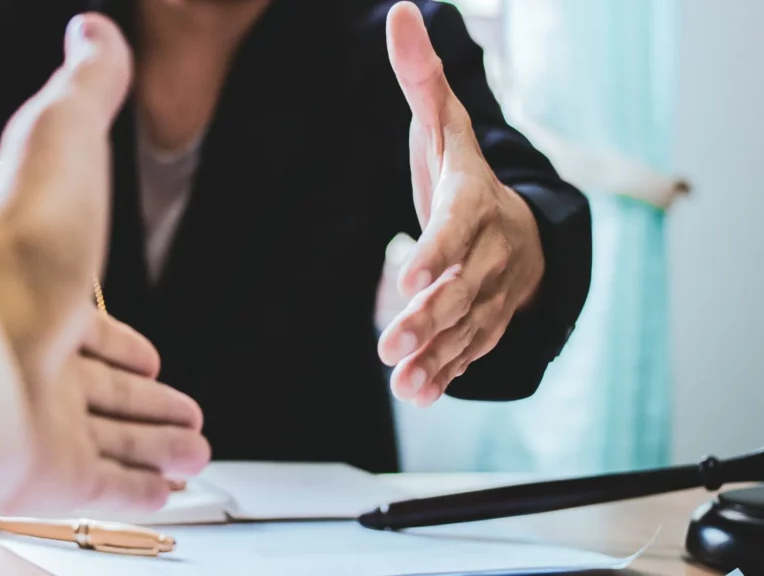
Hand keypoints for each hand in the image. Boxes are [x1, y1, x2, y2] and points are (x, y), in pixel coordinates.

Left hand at [0, 15, 207, 511]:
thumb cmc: (24, 239)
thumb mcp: (63, 136)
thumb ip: (87, 87)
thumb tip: (94, 26)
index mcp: (46, 295)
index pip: (92, 328)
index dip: (124, 346)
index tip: (152, 359)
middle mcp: (39, 360)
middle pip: (104, 390)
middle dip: (150, 403)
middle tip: (188, 414)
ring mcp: (41, 418)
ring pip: (109, 439)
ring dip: (157, 445)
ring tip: (198, 449)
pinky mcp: (49, 470)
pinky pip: (105, 486)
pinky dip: (141, 487)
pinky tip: (172, 488)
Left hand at [376, 2, 545, 406]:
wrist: (521, 222)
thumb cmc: (467, 173)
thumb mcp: (444, 126)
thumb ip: (420, 78)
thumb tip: (401, 10)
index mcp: (475, 200)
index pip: (457, 226)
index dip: (437, 251)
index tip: (408, 276)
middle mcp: (492, 248)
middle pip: (463, 286)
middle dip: (429, 317)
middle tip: (390, 344)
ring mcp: (495, 289)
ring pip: (468, 326)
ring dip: (436, 355)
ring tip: (403, 383)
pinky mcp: (491, 320)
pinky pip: (473, 347)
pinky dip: (449, 371)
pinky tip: (419, 392)